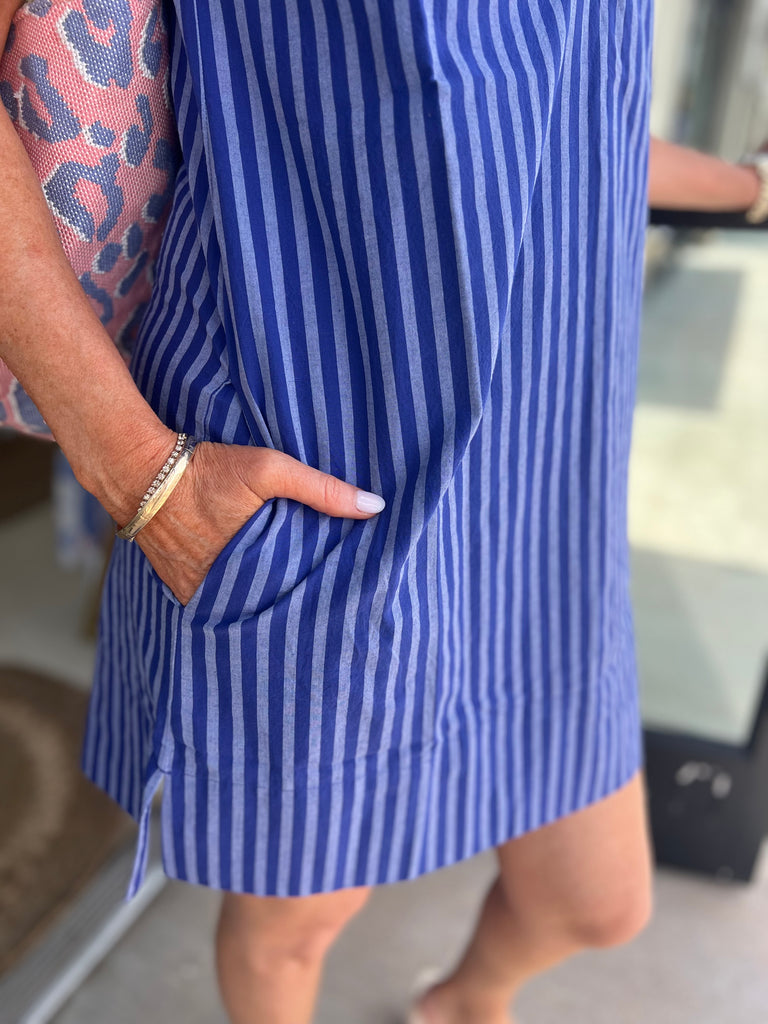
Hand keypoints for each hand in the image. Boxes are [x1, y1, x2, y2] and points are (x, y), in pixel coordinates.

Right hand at [132, 440, 385, 605]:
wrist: (140, 472)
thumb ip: (321, 489)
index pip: (293, 600)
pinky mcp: (179, 587)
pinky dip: (231, 596)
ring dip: (259, 601)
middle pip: (266, 607)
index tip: (338, 601)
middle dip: (289, 605)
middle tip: (320, 609)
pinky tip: (252, 589)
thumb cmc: (208, 469)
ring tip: (289, 601)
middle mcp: (220, 591)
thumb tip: (375, 506)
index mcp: (249, 571)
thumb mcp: (270, 469)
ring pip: (239, 606)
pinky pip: (213, 601)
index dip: (314, 600)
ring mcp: (196, 593)